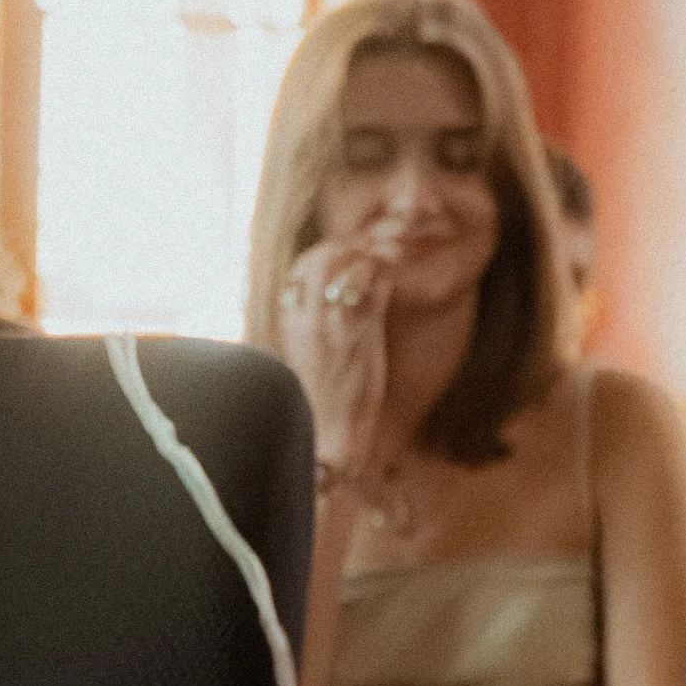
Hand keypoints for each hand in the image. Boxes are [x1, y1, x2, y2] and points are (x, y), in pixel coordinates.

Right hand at [275, 240, 395, 474]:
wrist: (329, 438)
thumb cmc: (321, 403)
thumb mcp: (307, 356)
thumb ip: (313, 324)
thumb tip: (332, 298)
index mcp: (290, 322)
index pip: (301, 269)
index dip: (324, 252)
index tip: (346, 253)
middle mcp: (308, 319)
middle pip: (321, 257)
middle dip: (347, 246)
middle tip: (370, 249)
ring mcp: (335, 325)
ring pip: (349, 266)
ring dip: (371, 255)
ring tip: (386, 256)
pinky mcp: (363, 337)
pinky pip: (375, 286)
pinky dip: (386, 272)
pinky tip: (394, 273)